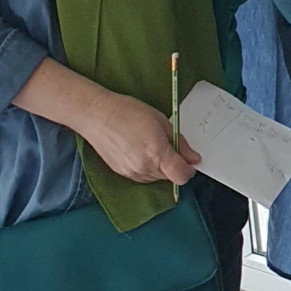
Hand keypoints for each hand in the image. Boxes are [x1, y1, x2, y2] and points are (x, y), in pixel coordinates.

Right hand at [79, 91, 199, 186]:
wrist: (96, 115)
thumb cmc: (128, 112)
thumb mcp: (162, 122)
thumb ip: (180, 143)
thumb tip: (193, 158)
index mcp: (158, 155)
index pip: (182, 176)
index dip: (189, 169)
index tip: (189, 160)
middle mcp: (145, 168)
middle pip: (170, 177)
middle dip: (174, 164)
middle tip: (166, 144)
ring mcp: (132, 173)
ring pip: (156, 177)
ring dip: (159, 166)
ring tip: (149, 144)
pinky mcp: (122, 173)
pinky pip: (142, 176)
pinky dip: (146, 167)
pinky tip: (138, 149)